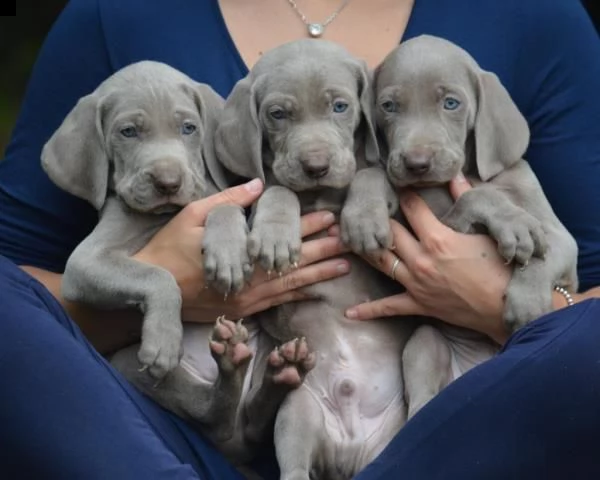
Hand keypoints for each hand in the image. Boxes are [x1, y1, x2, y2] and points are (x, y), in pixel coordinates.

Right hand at [135, 178, 349, 321]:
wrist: (153, 290)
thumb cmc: (169, 249)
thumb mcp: (193, 216)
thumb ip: (227, 202)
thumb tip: (258, 185)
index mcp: (241, 251)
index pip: (282, 236)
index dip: (308, 226)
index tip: (331, 217)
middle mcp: (251, 276)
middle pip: (294, 261)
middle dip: (324, 249)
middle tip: (352, 241)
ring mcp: (249, 296)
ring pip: (292, 283)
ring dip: (320, 274)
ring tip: (345, 266)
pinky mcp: (244, 310)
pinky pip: (278, 302)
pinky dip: (299, 296)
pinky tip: (318, 293)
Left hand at [345, 174, 511, 343]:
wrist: (506, 307)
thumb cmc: (499, 268)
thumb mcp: (484, 231)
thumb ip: (466, 200)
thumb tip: (457, 175)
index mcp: (437, 239)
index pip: (412, 209)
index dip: (404, 195)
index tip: (396, 186)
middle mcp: (420, 260)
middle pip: (389, 233)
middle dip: (375, 219)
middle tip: (360, 209)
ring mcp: (416, 283)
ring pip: (381, 262)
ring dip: (364, 251)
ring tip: (345, 241)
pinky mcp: (418, 304)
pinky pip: (388, 307)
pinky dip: (369, 310)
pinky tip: (349, 313)